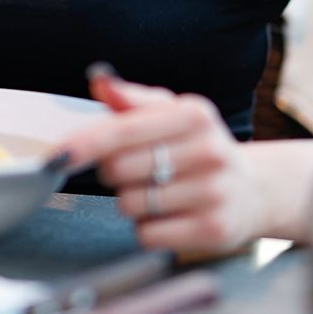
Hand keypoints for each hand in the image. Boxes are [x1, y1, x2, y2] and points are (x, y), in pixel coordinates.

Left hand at [60, 71, 266, 253]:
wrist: (254, 190)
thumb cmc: (199, 148)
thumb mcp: (172, 114)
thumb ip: (131, 99)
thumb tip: (100, 79)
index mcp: (194, 114)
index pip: (124, 129)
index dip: (86, 143)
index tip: (58, 155)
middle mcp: (209, 150)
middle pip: (119, 170)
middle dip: (115, 173)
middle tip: (139, 170)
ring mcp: (214, 192)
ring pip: (131, 204)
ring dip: (133, 203)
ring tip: (162, 192)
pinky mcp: (214, 230)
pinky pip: (149, 234)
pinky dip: (149, 229)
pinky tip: (172, 216)